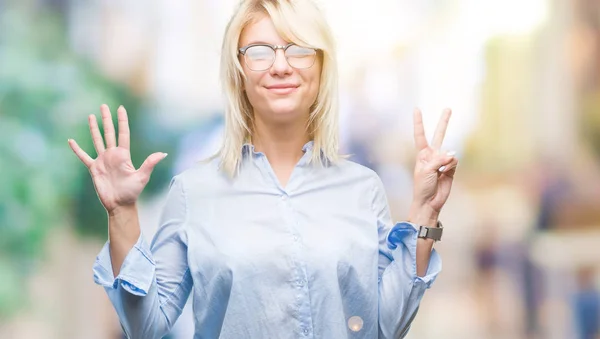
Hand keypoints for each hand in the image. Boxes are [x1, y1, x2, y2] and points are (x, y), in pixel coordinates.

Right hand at [68, 104, 166, 214]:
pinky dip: (77, 149)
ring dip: (94, 129)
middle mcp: (113, 155)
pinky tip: (71, 141)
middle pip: (109, 133)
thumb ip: (150, 163)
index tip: (120, 108)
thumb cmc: (132, 192)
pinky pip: (83, 156)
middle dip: (107, 119)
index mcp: (124, 155)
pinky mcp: (94, 169)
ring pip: (97, 140)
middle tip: (103, 106)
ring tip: (91, 116)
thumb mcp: (142, 177)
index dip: (122, 121)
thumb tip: (163, 153)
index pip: (123, 133)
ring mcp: (103, 161)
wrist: (120, 204)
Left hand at [409, 108, 457, 223]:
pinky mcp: (451, 168)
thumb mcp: (426, 170)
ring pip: (449, 152)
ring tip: (440, 172)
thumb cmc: (422, 186)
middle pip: (439, 135)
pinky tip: (445, 174)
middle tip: (448, 108)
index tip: (416, 109)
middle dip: (444, 122)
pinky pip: (454, 161)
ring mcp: (443, 161)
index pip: (420, 135)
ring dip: (446, 161)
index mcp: (422, 154)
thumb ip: (439, 159)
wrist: (429, 201)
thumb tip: (452, 154)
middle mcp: (432, 155)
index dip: (419, 122)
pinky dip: (451, 166)